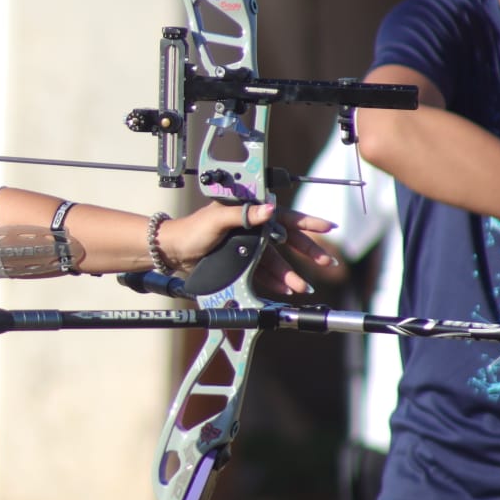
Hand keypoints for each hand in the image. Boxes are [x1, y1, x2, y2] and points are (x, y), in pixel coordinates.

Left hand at [161, 202, 337, 295]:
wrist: (171, 251)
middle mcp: (251, 228)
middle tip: (326, 261)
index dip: (306, 222)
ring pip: (275, 261)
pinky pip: (262, 273)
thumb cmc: (190, 230)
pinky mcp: (240, 263)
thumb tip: (269, 209)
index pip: (283, 215)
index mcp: (248, 212)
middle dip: (307, 251)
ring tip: (302, 287)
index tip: (327, 227)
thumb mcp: (217, 219)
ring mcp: (247, 247)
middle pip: (286, 240)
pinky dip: (274, 282)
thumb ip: (243, 214)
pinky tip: (285, 290)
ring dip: (290, 274)